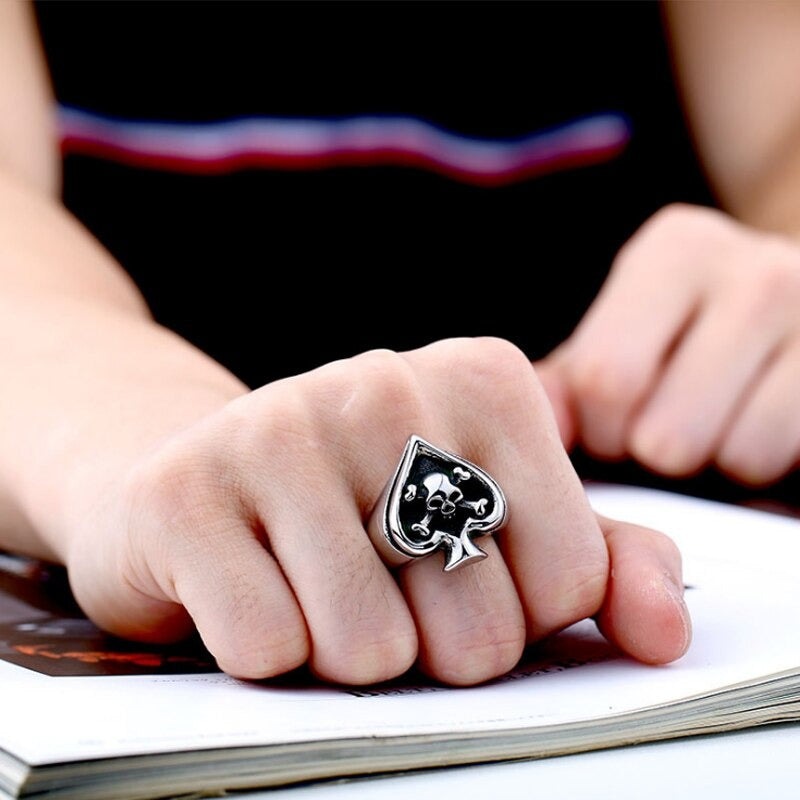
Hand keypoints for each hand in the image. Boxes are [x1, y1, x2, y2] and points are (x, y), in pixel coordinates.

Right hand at [64, 338, 688, 685]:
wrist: (208, 476)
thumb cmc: (365, 508)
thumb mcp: (493, 521)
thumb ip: (596, 565)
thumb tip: (666, 633)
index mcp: (484, 381)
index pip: (571, 578)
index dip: (515, 609)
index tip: (455, 569)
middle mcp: (387, 385)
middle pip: (479, 630)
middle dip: (430, 645)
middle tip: (376, 584)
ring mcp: (279, 430)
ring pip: (370, 651)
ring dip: (343, 649)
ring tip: (310, 582)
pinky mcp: (185, 492)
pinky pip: (268, 649)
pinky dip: (263, 649)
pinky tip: (245, 580)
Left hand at [538, 204, 799, 484]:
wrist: (790, 316)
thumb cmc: (684, 337)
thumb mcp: (619, 340)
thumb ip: (564, 381)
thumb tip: (533, 423)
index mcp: (678, 249)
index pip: (604, 380)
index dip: (600, 426)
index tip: (615, 418)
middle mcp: (756, 270)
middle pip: (662, 431)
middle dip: (650, 451)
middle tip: (663, 427)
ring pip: (732, 456)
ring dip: (712, 459)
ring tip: (715, 419)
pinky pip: (778, 461)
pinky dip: (759, 464)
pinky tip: (755, 423)